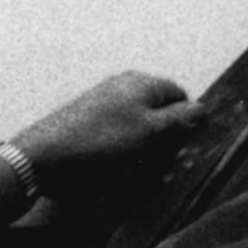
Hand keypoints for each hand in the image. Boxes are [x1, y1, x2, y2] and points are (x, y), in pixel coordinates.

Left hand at [9, 71, 201, 205]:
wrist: (45, 155)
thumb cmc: (100, 141)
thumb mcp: (148, 131)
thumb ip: (178, 118)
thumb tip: (202, 108)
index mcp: (141, 82)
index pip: (179, 95)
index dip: (188, 118)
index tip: (187, 144)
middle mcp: (123, 86)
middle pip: (159, 109)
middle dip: (165, 133)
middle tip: (163, 159)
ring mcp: (104, 102)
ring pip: (139, 124)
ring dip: (144, 145)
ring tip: (138, 165)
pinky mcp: (90, 121)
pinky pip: (120, 134)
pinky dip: (125, 149)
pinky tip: (117, 165)